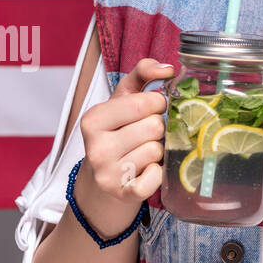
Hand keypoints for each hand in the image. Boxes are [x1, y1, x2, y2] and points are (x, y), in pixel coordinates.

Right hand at [78, 59, 174, 228]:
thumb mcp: (122, 101)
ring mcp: (108, 173)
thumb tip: (170, 67)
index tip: (152, 109)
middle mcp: (96, 147)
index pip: (144, 102)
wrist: (103, 182)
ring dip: (157, 151)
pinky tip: (146, 171)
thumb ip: (142, 74)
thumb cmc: (117, 134)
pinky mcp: (123, 194)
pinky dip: (157, 174)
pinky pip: (156, 178)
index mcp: (93, 119)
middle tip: (146, 135)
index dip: (158, 104)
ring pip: (157, 151)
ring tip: (142, 153)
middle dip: (157, 129)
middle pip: (154, 127)